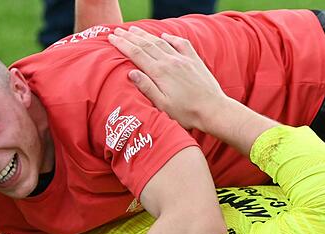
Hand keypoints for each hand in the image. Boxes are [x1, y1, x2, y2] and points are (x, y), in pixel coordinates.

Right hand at [108, 26, 228, 132]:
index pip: (136, 54)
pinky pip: (181, 44)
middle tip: (117, 30)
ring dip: (146, 35)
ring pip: (160, 42)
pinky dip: (171, 38)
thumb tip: (131, 72)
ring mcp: (183, 60)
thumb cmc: (186, 112)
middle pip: (146, 45)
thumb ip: (147, 87)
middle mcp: (170, 62)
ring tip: (134, 29)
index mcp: (160, 73)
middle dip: (130, 36)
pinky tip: (164, 35)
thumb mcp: (162, 105)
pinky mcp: (194, 61)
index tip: (111, 37)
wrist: (213, 110)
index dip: (122, 44)